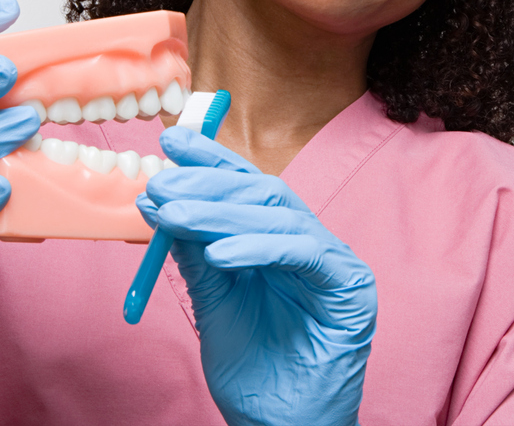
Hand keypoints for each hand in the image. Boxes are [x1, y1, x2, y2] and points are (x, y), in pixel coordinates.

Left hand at [140, 127, 376, 425]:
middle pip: (264, 192)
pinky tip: (222, 254)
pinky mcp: (351, 287)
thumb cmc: (256, 374)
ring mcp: (334, 263)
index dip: (213, 160)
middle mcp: (311, 244)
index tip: (171, 140)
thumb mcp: (214, 304)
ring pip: (280, 215)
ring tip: (174, 214)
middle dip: (210, 181)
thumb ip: (198, 255)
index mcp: (281, 244)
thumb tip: (164, 203)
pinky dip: (261, 247)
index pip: (248, 189)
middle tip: (162, 181)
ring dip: (222, 211)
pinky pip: (305, 252)